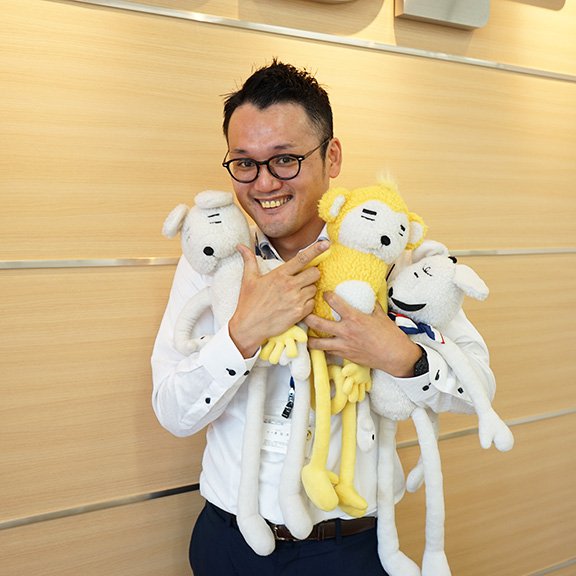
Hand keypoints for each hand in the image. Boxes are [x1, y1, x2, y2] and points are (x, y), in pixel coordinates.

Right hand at [229, 241, 328, 357]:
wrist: (249, 326)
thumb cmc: (249, 302)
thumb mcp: (248, 279)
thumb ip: (249, 261)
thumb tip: (240, 246)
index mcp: (279, 275)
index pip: (302, 259)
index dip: (315, 250)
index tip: (326, 244)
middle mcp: (290, 285)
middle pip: (315, 273)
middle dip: (312, 274)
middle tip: (303, 278)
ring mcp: (296, 300)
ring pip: (314, 288)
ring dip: (309, 289)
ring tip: (296, 294)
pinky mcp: (299, 313)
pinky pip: (312, 303)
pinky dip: (308, 303)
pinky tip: (297, 305)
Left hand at [305, 291, 421, 376]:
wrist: (395, 356)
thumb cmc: (390, 335)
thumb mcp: (380, 315)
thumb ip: (370, 304)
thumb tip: (366, 295)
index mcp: (354, 318)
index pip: (334, 302)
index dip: (326, 295)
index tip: (324, 293)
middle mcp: (345, 331)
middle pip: (317, 323)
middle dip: (307, 316)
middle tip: (303, 311)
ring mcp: (343, 345)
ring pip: (317, 343)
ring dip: (309, 337)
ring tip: (304, 332)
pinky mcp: (344, 356)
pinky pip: (328, 352)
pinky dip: (322, 348)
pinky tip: (319, 345)